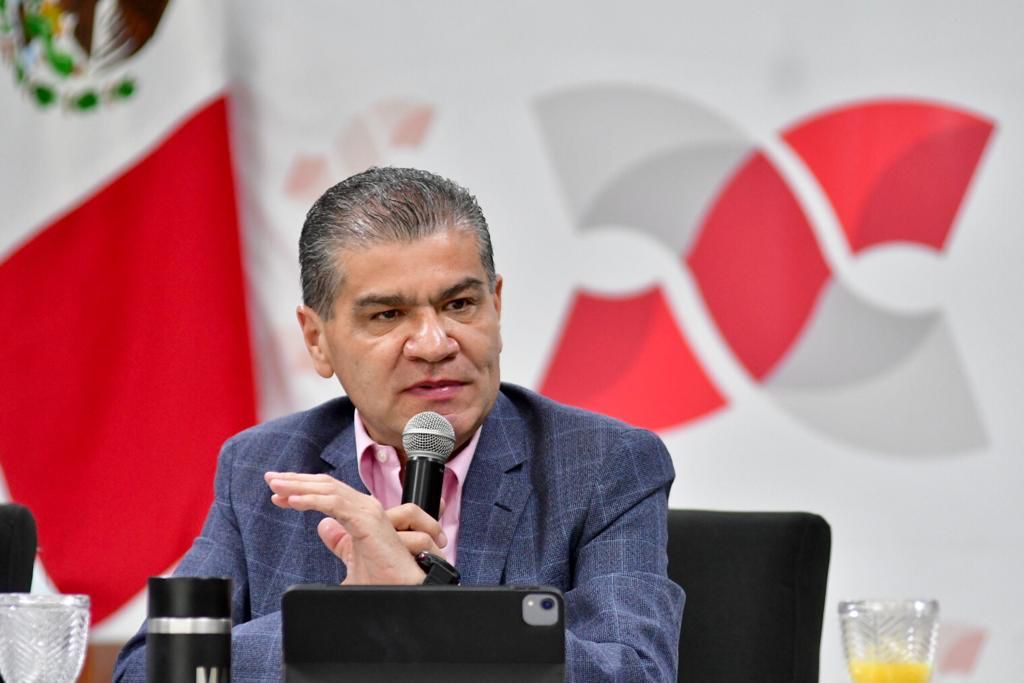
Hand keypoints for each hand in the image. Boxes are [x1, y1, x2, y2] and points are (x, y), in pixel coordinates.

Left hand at [265, 472, 442, 584]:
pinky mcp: (368, 520)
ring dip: (298, 486)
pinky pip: (335, 504)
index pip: (328, 493)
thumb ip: (341, 543)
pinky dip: (312, 499)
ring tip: (275, 485)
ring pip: (328, 489)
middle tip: (270, 479)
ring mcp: (368, 511)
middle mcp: (366, 508)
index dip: (302, 490)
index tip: (277, 495)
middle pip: (326, 485)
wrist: (405, 595)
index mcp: (361, 515)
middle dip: (296, 481)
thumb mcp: (354, 560)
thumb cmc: (387, 581)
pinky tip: (293, 501)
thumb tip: (324, 529)